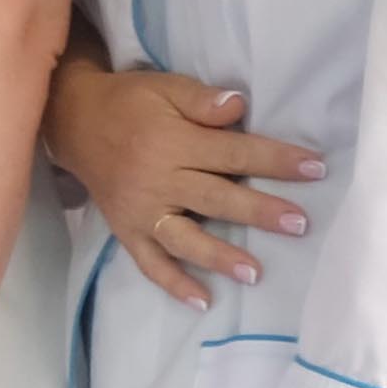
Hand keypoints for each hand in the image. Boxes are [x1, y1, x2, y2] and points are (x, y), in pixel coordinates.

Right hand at [50, 52, 315, 308]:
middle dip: (260, 212)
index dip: (275, 161)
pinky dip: (173, 284)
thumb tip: (240, 107)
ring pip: (185, 238)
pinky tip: (202, 301)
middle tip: (299, 224)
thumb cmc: (129, 102)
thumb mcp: (164, 86)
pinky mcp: (126, 230)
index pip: (232, 153)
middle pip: (216, 199)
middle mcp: (157, 181)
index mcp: (172, 143)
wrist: (72, 121)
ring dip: (220, 257)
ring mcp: (141, 211)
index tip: (314, 169)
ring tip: (255, 273)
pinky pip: (150, 262)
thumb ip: (201, 99)